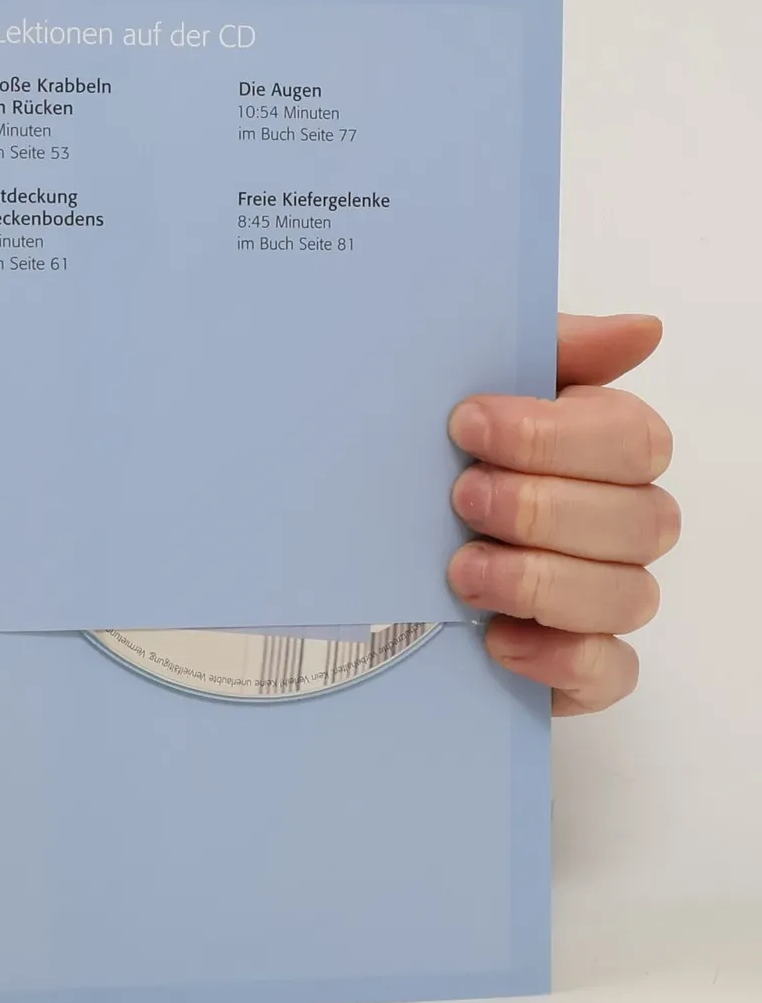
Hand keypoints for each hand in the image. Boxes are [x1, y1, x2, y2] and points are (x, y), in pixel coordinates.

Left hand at [448, 313, 676, 715]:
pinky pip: (612, 672)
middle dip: (544, 507)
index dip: (555, 435)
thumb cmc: (437, 454)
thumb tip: (643, 330)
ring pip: (630, 595)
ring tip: (462, 571)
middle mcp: (618, 523)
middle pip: (643, 521)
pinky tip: (498, 641)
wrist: (358, 536)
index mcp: (602, 449)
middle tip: (461, 496)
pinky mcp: (578, 664)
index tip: (466, 423)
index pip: (634, 441)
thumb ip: (554, 352)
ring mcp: (603, 596)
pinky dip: (561, 660)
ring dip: (544, 580)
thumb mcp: (470, 384)